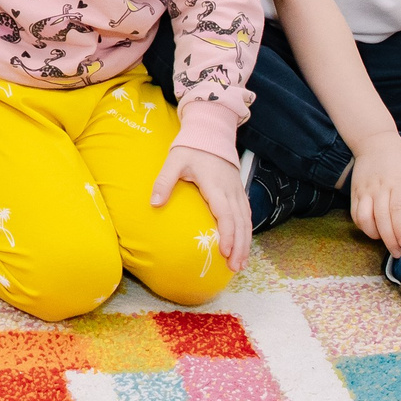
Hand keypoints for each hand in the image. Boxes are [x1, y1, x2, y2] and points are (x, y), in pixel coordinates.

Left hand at [151, 144, 250, 274]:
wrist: (210, 133)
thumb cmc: (191, 148)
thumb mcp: (174, 161)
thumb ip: (164, 181)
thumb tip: (154, 203)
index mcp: (216, 185)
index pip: (226, 214)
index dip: (228, 234)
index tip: (225, 252)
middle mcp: (231, 191)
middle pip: (240, 223)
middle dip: (239, 247)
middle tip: (234, 268)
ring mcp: (237, 191)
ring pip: (246, 221)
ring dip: (245, 243)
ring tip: (240, 265)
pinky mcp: (239, 192)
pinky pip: (247, 215)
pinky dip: (246, 232)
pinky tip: (243, 246)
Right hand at [346, 134, 400, 255]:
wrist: (374, 141)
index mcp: (399, 182)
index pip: (398, 209)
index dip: (400, 228)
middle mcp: (380, 187)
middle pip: (381, 218)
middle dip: (389, 239)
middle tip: (398, 252)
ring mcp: (365, 190)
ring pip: (364, 218)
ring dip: (374, 234)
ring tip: (386, 242)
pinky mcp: (355, 192)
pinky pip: (355, 214)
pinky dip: (362, 226)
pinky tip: (373, 232)